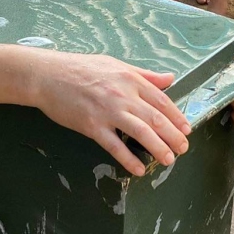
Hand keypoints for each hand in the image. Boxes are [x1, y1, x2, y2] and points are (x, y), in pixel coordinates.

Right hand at [31, 54, 191, 175]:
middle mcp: (123, 95)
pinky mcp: (91, 126)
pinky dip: (128, 158)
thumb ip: (144, 74)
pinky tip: (139, 168)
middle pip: (156, 119)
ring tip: (169, 160)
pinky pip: (114, 146)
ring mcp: (107, 111)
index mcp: (130, 79)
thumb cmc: (81, 68)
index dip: (177, 117)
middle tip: (183, 149)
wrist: (47, 75)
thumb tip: (170, 78)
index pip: (161, 100)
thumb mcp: (116, 64)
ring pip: (140, 132)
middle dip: (173, 136)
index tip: (186, 130)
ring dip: (158, 148)